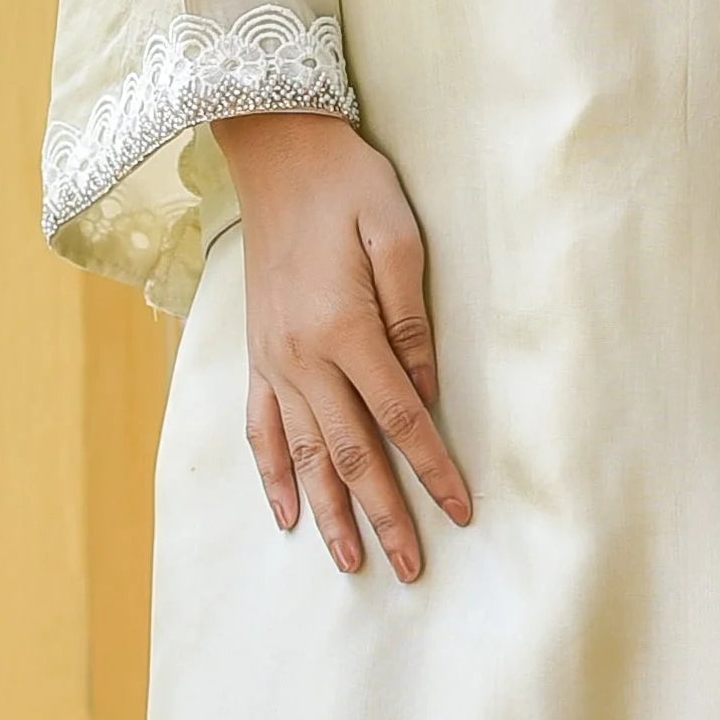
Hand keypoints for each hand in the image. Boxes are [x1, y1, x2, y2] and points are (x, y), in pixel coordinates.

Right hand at [213, 112, 473, 581]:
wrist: (275, 151)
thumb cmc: (347, 185)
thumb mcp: (397, 235)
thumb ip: (410, 319)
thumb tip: (426, 391)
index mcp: (345, 328)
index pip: (400, 418)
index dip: (432, 470)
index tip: (461, 512)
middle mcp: (303, 356)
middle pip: (350, 453)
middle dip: (383, 515)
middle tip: (411, 568)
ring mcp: (274, 360)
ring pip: (303, 454)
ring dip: (329, 512)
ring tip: (350, 562)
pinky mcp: (258, 354)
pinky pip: (262, 428)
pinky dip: (274, 475)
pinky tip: (287, 513)